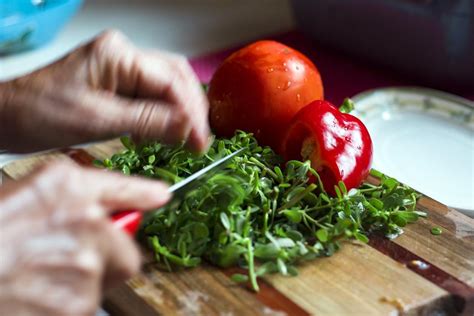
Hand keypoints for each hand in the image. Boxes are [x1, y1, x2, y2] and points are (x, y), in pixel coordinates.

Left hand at [0, 30, 209, 152]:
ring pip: (166, 87)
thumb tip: (188, 127)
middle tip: (201, 140)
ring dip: (180, 113)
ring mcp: (120, 67)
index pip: (170, 81)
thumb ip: (148, 122)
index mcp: (117, 55)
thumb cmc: (39, 113)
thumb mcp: (98, 121)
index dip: (191, 113)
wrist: (8, 116)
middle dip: (192, 109)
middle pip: (174, 78)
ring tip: (188, 139)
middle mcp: (122, 55)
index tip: (202, 141)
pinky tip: (163, 133)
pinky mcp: (116, 82)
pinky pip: (150, 96)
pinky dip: (162, 115)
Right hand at [0, 161, 169, 314]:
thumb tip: (95, 208)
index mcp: (65, 187)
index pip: (123, 189)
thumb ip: (62, 199)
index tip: (160, 196)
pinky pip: (86, 308)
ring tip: (36, 285)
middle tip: (72, 266)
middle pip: (125, 252)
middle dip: (107, 262)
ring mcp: (86, 263)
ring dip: (78, 288)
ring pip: (102, 284)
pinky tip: (34, 300)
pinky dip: (65, 309)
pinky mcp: (80, 303)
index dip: (143, 194)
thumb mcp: (14, 198)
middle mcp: (85, 219)